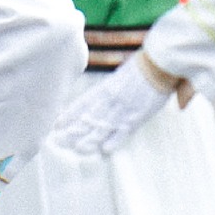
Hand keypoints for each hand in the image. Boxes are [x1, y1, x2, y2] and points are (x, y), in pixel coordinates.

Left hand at [51, 52, 177, 155]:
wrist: (159, 63)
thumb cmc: (141, 68)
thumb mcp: (118, 78)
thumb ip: (106, 91)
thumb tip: (95, 100)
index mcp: (105, 89)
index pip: (82, 104)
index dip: (69, 115)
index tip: (56, 125)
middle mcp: (110, 100)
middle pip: (88, 118)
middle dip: (73, 131)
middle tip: (59, 142)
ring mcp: (123, 109)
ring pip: (102, 127)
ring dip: (89, 139)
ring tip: (76, 149)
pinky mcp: (138, 116)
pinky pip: (124, 131)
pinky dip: (115, 140)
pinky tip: (105, 150)